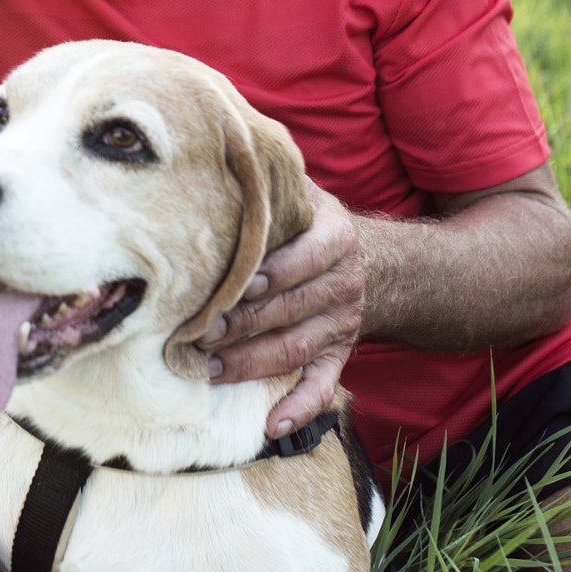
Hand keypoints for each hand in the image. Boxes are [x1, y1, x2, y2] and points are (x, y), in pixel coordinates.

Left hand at [194, 179, 363, 437]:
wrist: (377, 262)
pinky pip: (324, 386)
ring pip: (296, 349)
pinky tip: (272, 427)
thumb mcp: (305, 193)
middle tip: (193, 333)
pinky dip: (300, 408)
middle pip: (288, 309)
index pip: (298, 260)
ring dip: (252, 364)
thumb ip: (271, 180)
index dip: (263, 275)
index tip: (225, 286)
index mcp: (334, 239)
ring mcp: (343, 323)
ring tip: (209, 370)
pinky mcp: (341, 354)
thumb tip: (216, 144)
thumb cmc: (315, 222)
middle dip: (240, 324)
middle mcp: (342, 284)